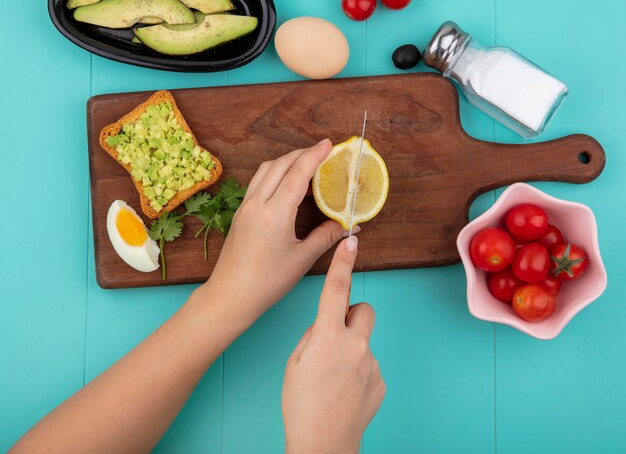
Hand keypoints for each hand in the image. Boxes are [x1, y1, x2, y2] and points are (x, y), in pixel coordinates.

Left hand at [203, 139, 351, 328]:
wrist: (230, 295)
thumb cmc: (267, 282)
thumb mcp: (302, 259)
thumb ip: (326, 237)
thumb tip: (350, 225)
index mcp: (274, 214)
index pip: (297, 174)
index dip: (314, 156)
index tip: (328, 144)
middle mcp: (257, 203)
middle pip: (280, 164)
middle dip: (302, 153)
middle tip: (323, 153)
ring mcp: (246, 206)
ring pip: (266, 169)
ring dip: (287, 161)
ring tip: (307, 165)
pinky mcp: (241, 212)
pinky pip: (259, 181)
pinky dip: (275, 173)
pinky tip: (288, 184)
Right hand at [282, 236, 384, 453]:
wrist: (323, 444)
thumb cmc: (301, 405)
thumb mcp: (295, 362)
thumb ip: (313, 336)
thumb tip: (326, 327)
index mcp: (327, 336)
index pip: (336, 289)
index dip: (343, 262)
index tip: (351, 242)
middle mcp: (355, 345)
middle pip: (363, 309)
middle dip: (352, 314)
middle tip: (335, 335)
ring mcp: (371, 363)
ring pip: (363, 342)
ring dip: (351, 350)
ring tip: (334, 378)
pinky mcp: (380, 381)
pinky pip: (369, 365)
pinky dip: (358, 372)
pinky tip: (345, 392)